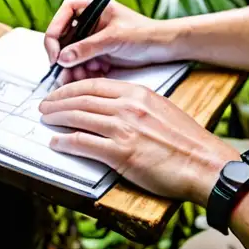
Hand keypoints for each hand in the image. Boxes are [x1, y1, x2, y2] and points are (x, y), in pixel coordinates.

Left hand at [39, 78, 237, 204]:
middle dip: (59, 101)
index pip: (96, 85)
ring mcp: (124, 129)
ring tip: (46, 119)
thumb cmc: (187, 141)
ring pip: (79, 118)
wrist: (203, 163)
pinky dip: (65, 142)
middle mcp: (128, 107)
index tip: (61, 92)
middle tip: (45, 105)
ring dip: (57, 118)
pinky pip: (83, 144)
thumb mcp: (162, 110)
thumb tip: (114, 110)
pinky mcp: (120, 153)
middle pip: (82, 98)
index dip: (72, 88)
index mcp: (138, 94)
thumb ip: (137, 106)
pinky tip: (57, 143)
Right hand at [43, 0, 181, 83]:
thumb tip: (64, 57)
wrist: (162, 48)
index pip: (64, 12)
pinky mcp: (96, 54)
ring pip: (70, 54)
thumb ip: (88, 47)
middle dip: (63, 56)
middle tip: (63, 73)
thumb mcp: (114, 38)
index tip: (55, 53)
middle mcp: (89, 21)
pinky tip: (92, 76)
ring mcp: (92, 38)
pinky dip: (82, 73)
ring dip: (72, 68)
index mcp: (92, 6)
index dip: (55, 31)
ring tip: (81, 77)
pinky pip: (81, 64)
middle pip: (63, 37)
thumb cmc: (144, 33)